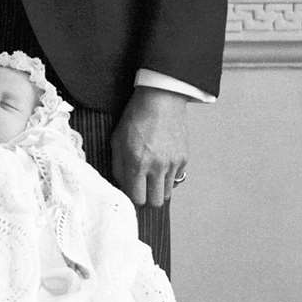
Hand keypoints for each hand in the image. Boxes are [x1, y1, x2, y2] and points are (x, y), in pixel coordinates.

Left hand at [110, 86, 188, 207]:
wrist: (161, 99)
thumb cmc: (136, 116)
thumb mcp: (117, 140)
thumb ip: (118, 167)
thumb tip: (123, 186)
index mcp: (138, 163)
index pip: (137, 199)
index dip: (132, 197)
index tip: (130, 191)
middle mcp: (157, 166)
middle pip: (155, 202)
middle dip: (147, 198)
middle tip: (142, 187)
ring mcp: (173, 163)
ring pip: (167, 193)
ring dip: (158, 188)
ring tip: (151, 174)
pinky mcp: (184, 158)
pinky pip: (176, 178)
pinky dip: (168, 175)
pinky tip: (161, 162)